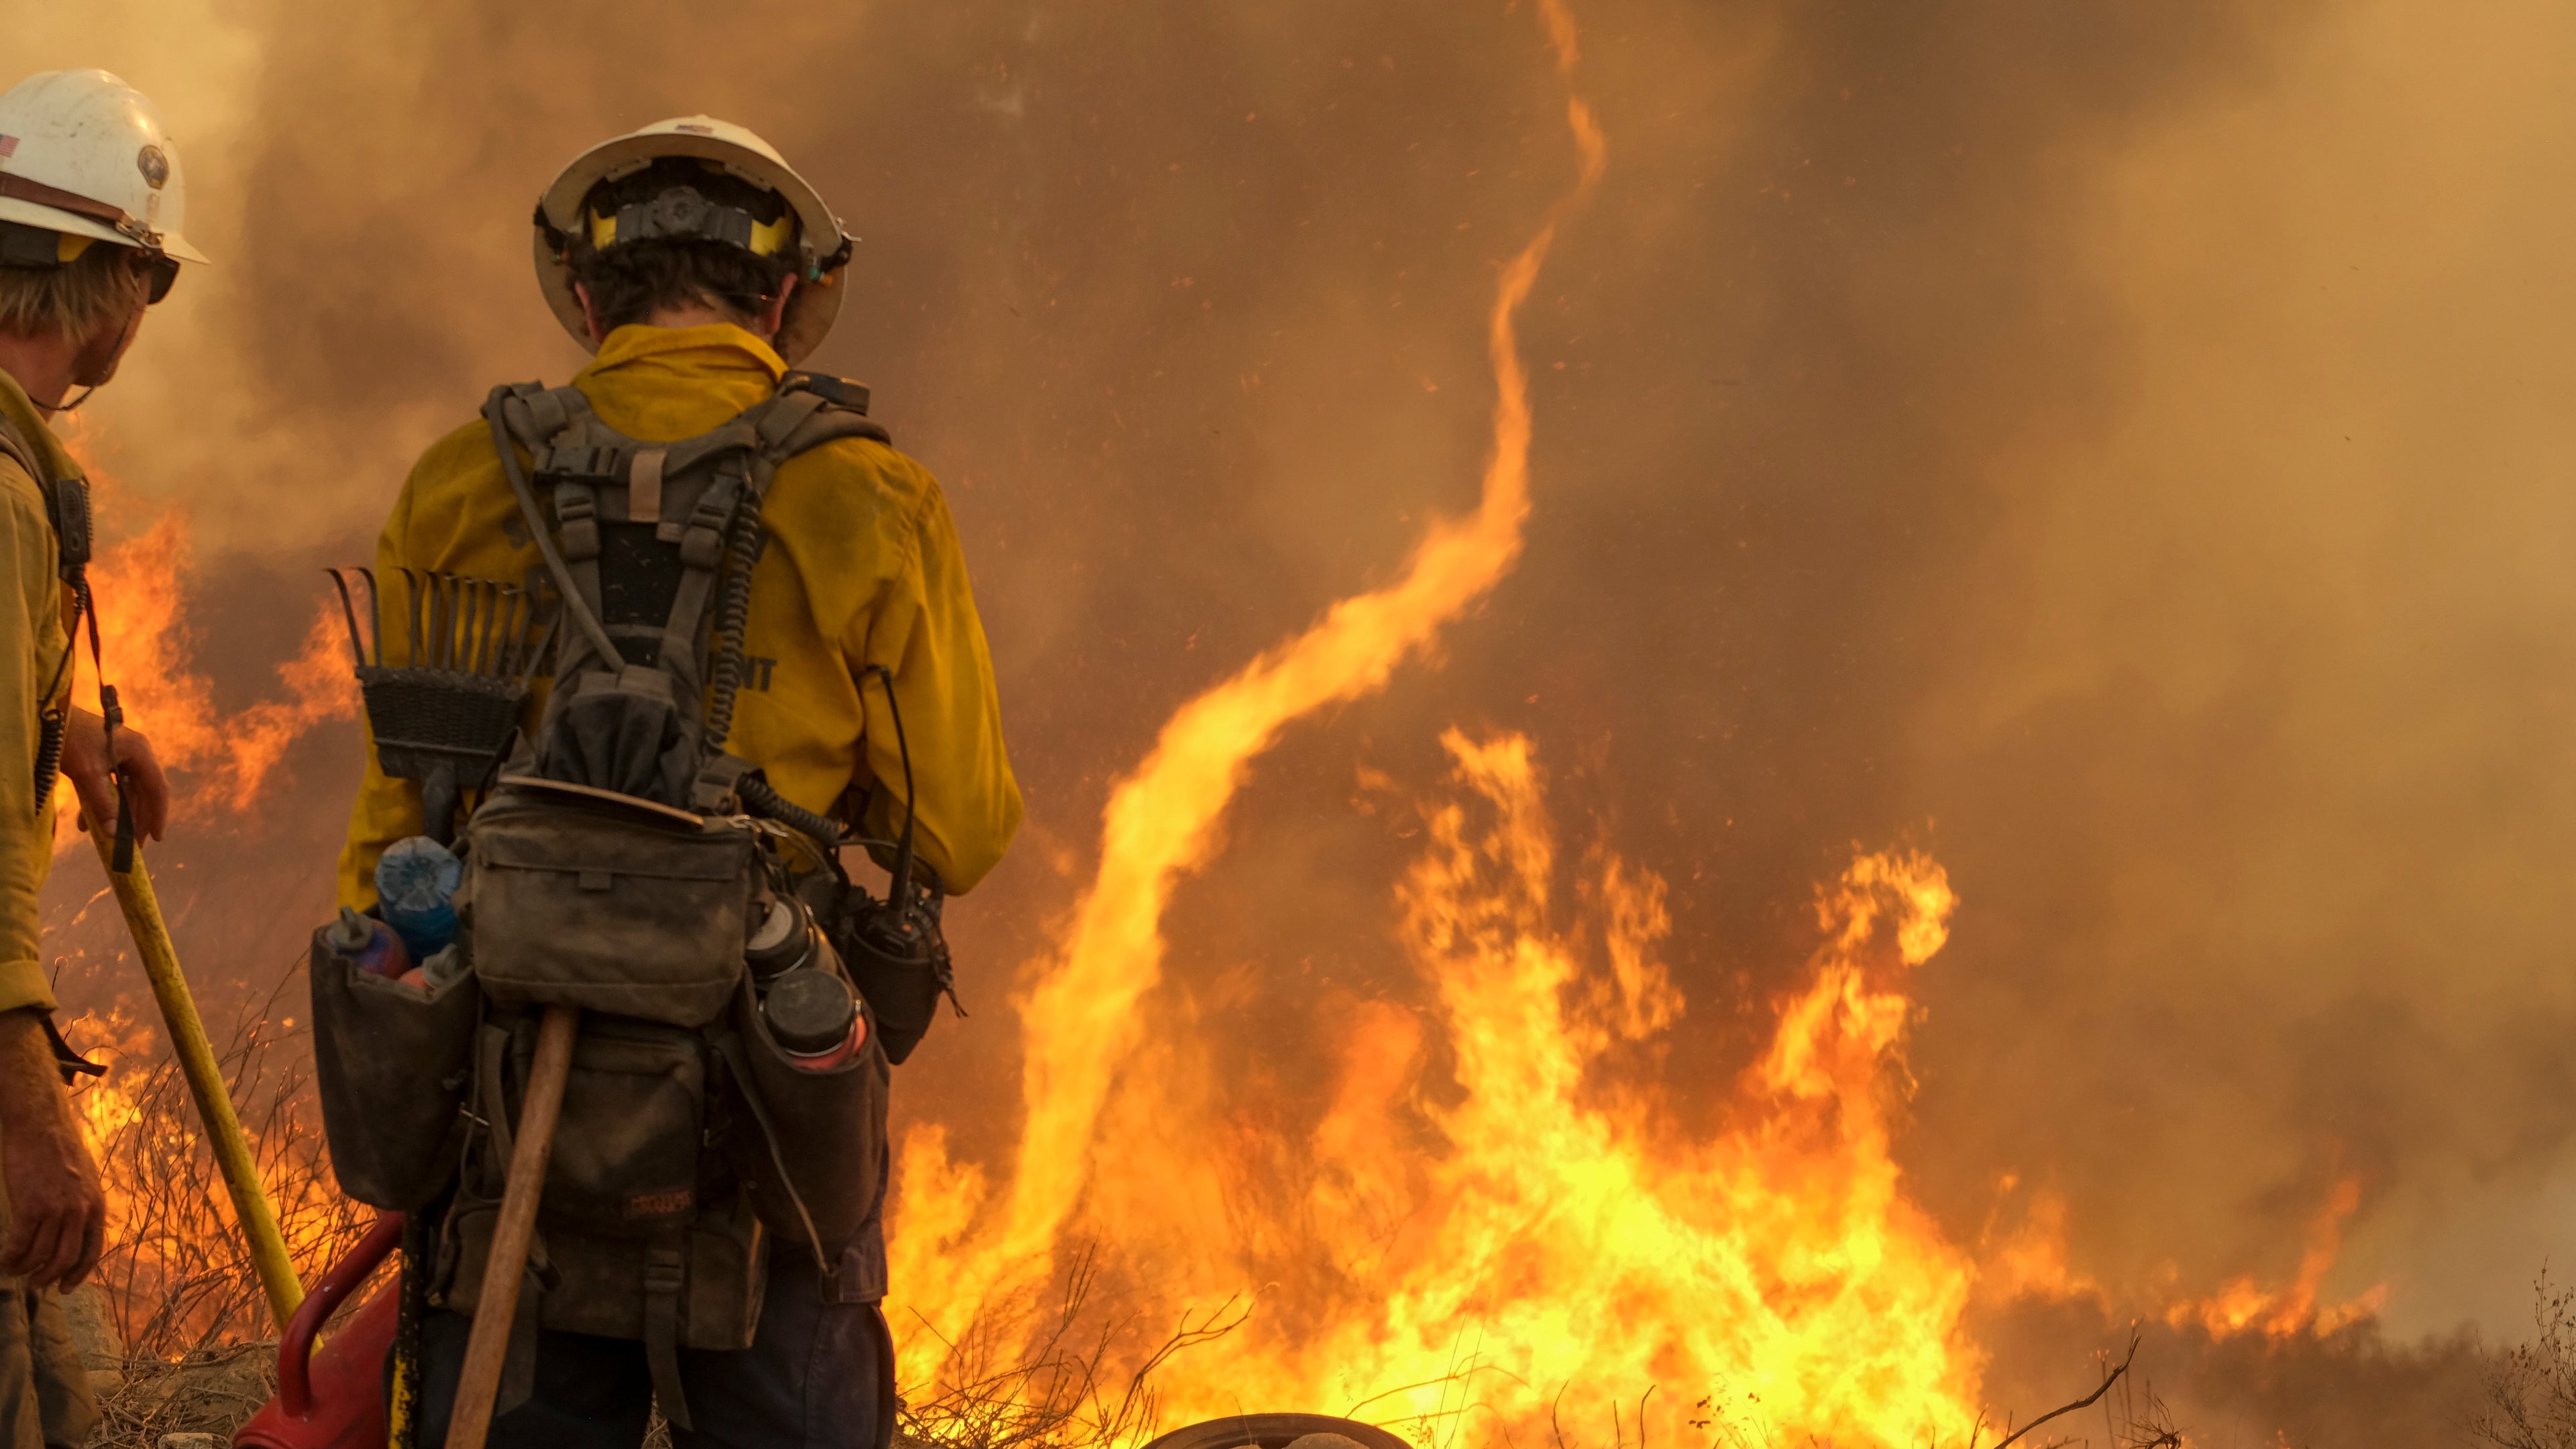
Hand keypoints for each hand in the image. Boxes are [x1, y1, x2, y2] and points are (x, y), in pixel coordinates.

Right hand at [0, 1012, 104, 1288]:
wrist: (42, 1126)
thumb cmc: (60, 1151)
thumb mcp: (85, 1180)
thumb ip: (82, 1206)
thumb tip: (74, 1233)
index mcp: (96, 1206)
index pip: (92, 1251)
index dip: (79, 1273)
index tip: (66, 1287)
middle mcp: (80, 1211)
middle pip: (65, 1259)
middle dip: (49, 1277)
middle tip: (35, 1283)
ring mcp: (56, 1209)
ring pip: (40, 1255)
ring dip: (25, 1268)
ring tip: (15, 1270)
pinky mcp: (30, 1205)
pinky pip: (19, 1244)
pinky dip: (10, 1257)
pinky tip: (3, 1259)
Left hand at [58, 708, 167, 843]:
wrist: (49, 717)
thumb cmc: (72, 740)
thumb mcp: (87, 774)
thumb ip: (103, 804)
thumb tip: (114, 833)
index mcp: (140, 752)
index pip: (157, 788)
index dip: (158, 814)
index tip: (157, 838)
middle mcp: (135, 754)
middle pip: (142, 793)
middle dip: (135, 820)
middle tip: (133, 845)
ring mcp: (120, 755)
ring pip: (124, 792)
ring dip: (116, 814)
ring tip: (109, 837)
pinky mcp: (105, 758)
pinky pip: (109, 785)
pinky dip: (101, 803)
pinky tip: (87, 822)